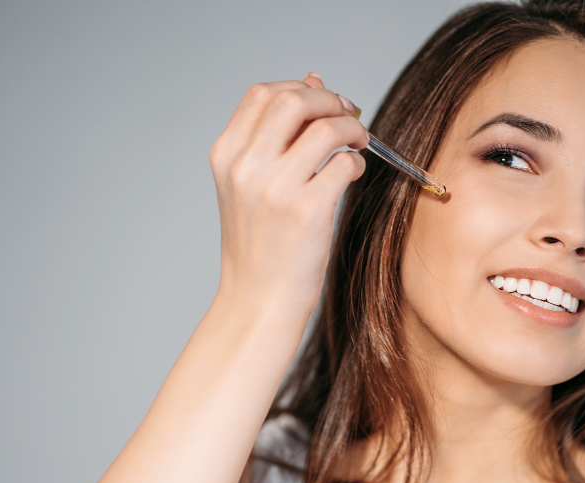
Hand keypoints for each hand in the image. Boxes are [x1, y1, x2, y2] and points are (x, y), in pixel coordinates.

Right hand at [208, 73, 367, 317]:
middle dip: (329, 100)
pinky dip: (356, 161)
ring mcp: (275, 189)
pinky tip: (352, 173)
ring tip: (358, 142)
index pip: (263, 94)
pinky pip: (344, 163)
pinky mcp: (307, 211)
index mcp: (226, 156)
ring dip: (352, 128)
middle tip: (348, 114)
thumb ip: (277, 135)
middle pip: (293, 99)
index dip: (301, 88)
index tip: (324, 102)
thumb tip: (314, 80)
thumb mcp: (252, 185)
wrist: (258, 300)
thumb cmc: (260, 244)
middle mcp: (246, 167)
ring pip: (325, 127)